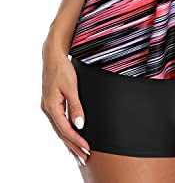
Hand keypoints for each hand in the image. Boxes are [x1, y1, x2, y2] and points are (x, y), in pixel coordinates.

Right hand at [41, 39, 89, 165]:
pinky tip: (70, 137)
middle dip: (73, 146)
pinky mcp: (51, 103)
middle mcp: (48, 109)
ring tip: (78, 153)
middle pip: (61, 133)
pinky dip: (65, 132)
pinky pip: (58, 122)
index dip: (77, 141)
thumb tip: (80, 124)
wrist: (53, 56)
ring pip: (59, 129)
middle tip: (84, 158)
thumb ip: (76, 106)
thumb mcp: (71, 87)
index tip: (87, 149)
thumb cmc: (62, 69)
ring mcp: (48, 107)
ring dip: (69, 142)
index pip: (66, 129)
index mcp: (51, 107)